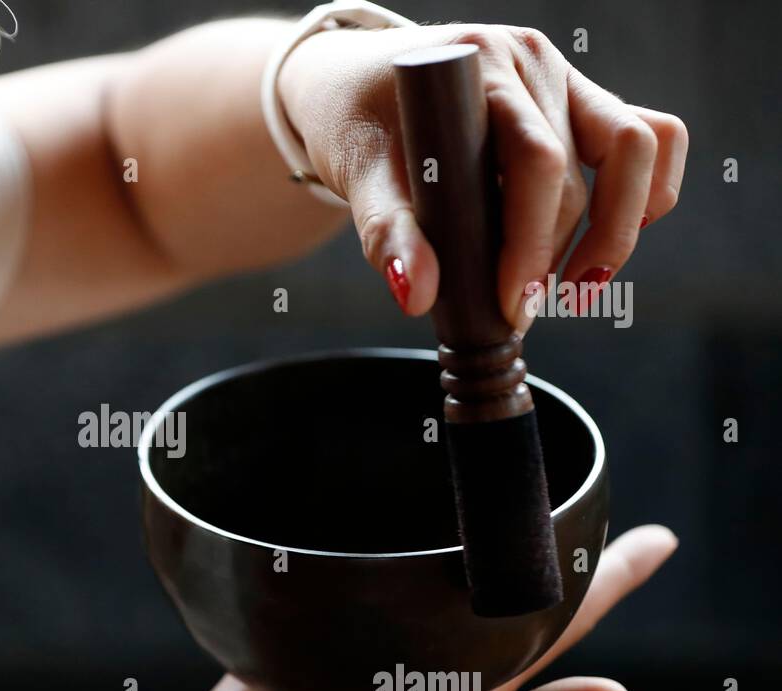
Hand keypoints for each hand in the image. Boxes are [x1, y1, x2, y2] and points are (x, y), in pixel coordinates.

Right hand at [170, 525, 677, 690]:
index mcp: (477, 684)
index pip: (561, 622)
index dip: (611, 581)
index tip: (657, 541)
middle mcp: (442, 654)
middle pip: (512, 586)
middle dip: (554, 543)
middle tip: (588, 492)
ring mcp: (390, 633)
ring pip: (449, 570)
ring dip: (482, 533)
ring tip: (513, 488)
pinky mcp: (339, 615)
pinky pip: (384, 567)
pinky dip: (405, 536)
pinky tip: (406, 507)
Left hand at [277, 24, 687, 327]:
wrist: (355, 88)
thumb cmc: (356, 125)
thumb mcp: (359, 177)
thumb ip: (387, 235)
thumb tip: (417, 295)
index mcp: (478, 68)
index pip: (536, 161)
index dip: (531, 242)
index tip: (510, 303)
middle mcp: (531, 63)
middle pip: (579, 170)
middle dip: (554, 255)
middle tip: (518, 311)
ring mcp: (563, 76)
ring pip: (633, 150)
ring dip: (615, 230)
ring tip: (574, 290)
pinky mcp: (581, 99)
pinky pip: (652, 135)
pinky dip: (646, 193)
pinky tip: (604, 246)